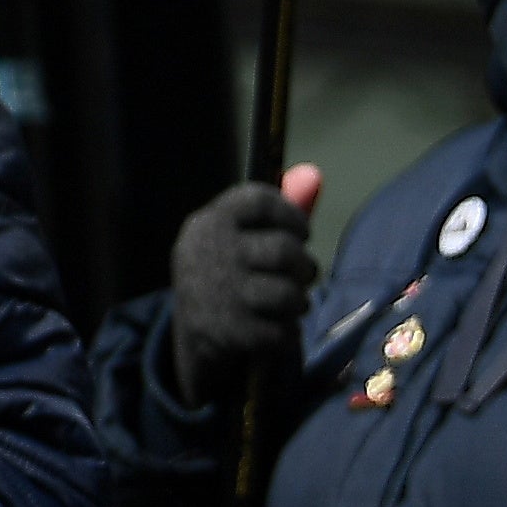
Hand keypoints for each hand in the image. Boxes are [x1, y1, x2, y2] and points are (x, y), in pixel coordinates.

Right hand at [162, 167, 323, 408]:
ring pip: (288, 295)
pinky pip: (282, 333)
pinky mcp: (228, 332)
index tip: (300, 233)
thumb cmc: (229, 268)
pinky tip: (276, 328)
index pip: (260, 200)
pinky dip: (287, 333)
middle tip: (300, 274)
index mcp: (212, 221)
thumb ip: (281, 209)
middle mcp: (210, 251)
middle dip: (304, 266)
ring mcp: (218, 293)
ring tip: (290, 302)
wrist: (191, 327)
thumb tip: (314, 173)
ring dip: (299, 302)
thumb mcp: (242, 235)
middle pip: (284, 251)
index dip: (292, 216)